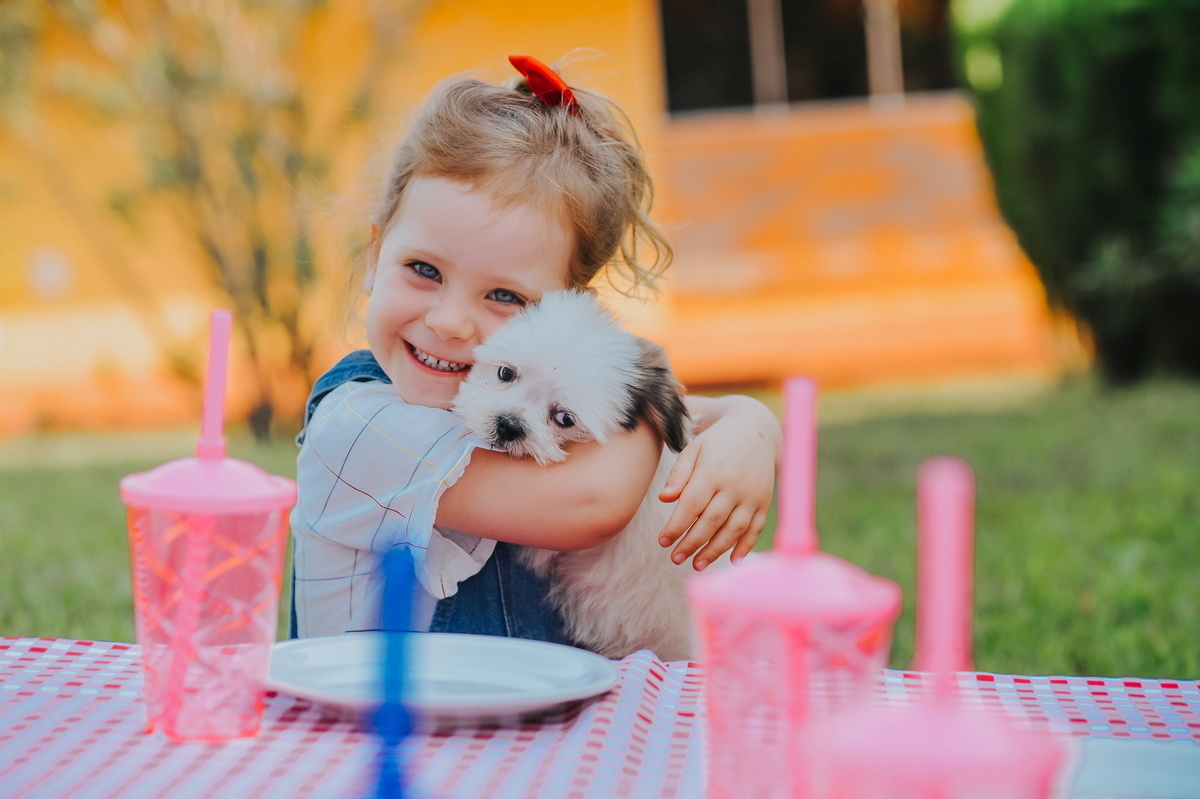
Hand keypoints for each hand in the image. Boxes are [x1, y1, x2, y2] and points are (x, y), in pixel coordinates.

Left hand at [657, 395, 780, 569]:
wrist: (755, 429)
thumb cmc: (717, 442)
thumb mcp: (694, 449)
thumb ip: (679, 474)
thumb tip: (664, 499)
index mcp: (713, 471)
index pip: (692, 505)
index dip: (676, 526)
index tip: (662, 542)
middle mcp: (735, 485)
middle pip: (711, 521)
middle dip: (692, 543)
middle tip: (675, 558)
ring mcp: (752, 495)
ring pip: (733, 530)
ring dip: (715, 551)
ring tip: (696, 565)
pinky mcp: (764, 502)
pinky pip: (755, 529)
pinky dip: (746, 547)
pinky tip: (732, 562)